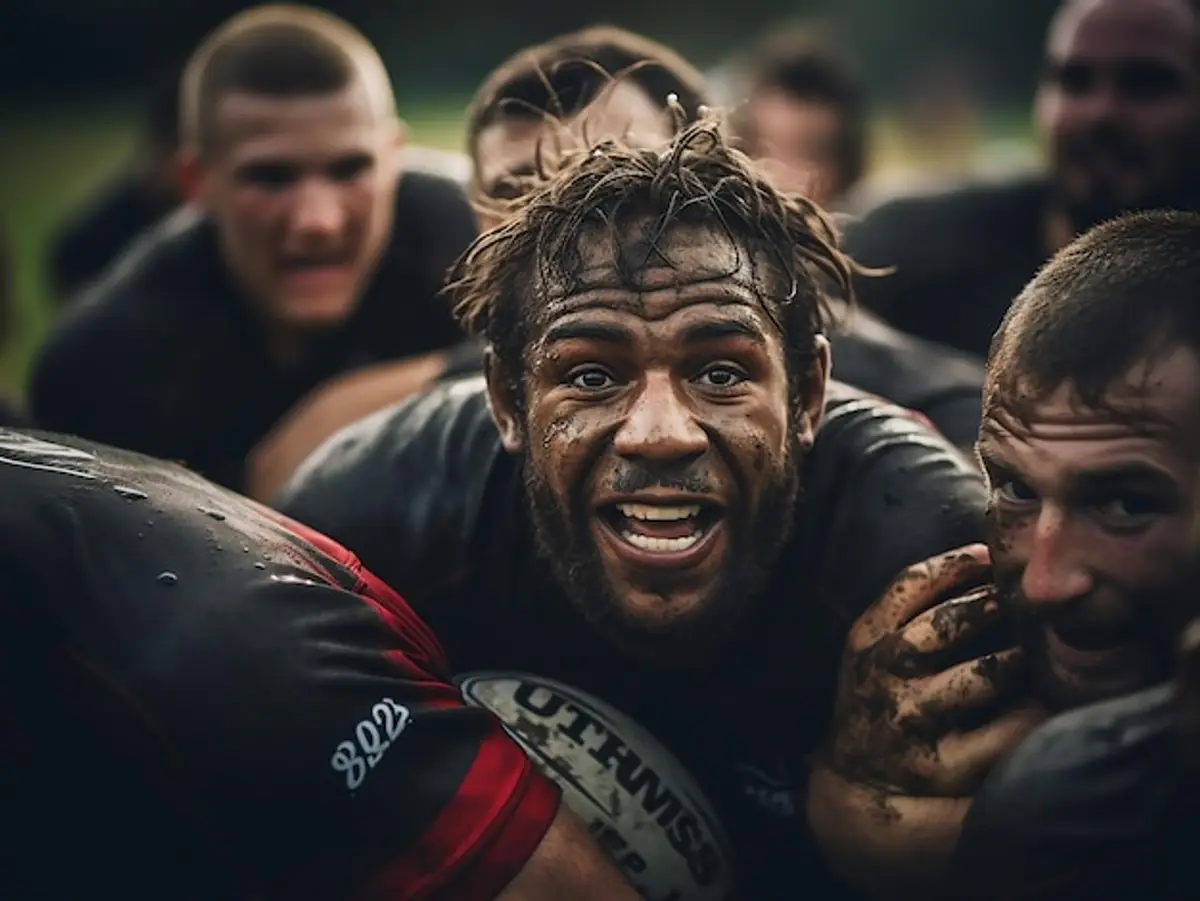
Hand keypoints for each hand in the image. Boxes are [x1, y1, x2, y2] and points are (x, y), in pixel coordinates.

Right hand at [827, 544, 1042, 796]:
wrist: (853, 784)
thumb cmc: (876, 698)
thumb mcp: (870, 647)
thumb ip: (911, 606)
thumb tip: (985, 555)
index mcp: (867, 637)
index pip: (912, 583)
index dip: (959, 563)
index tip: (993, 557)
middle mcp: (886, 674)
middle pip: (946, 625)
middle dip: (992, 607)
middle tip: (1025, 604)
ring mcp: (913, 720)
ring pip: (981, 677)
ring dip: (1018, 660)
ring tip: (1039, 653)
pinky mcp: (942, 766)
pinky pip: (1003, 734)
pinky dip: (1031, 715)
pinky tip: (1046, 703)